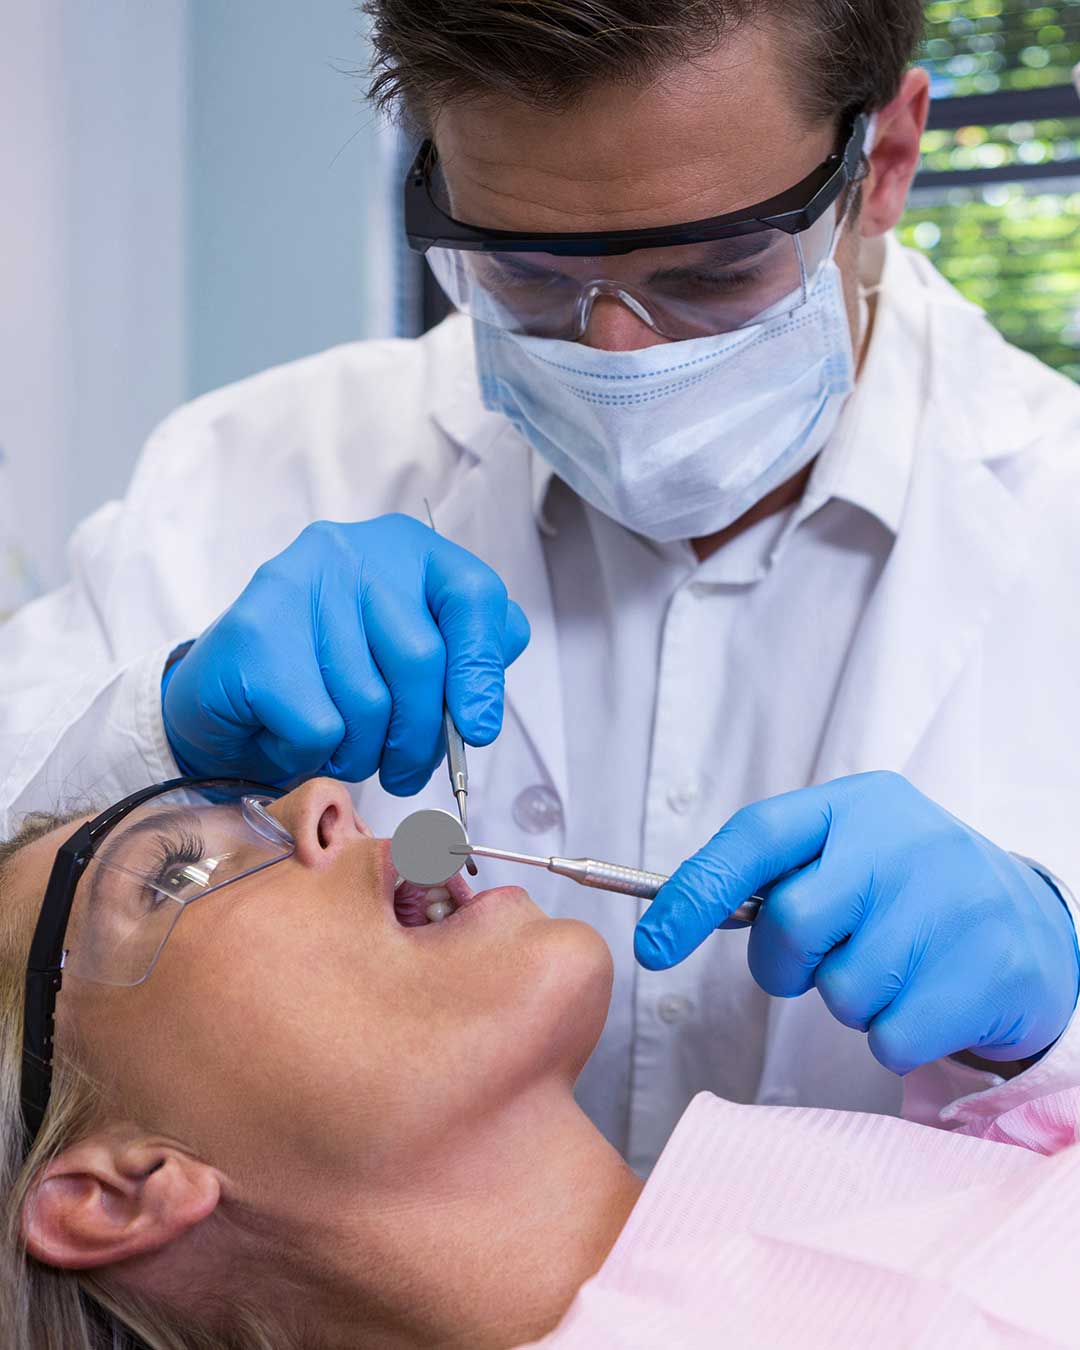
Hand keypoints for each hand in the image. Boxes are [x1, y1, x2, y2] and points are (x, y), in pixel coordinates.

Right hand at [162, 515, 529, 791]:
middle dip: (419, 736)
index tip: (478, 729)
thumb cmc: (330, 680)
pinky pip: (319, 724)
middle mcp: (349, 551)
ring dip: (360, 750)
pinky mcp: (255, 632)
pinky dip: (313, 753)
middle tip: (405, 770)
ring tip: (337, 743)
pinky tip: (290, 736)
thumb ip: (463, 663)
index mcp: (404, 549)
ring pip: (368, 701)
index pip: (474, 597)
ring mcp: (296, 583)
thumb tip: (484, 708)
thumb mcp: (405, 661)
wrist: (225, 698)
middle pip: (421, 659)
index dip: (482, 671)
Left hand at [635, 772, 1079, 1073]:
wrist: (1029, 926)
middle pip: (791, 923)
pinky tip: (924, 1001)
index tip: (652, 946)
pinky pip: (890, 1037)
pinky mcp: (989, 970)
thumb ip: (776, 873)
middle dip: (785, 965)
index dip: (693, 893)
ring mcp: (953, 902)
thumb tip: (672, 917)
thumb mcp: (848, 854)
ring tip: (889, 971)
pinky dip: (892, 1036)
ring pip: (842, 990)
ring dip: (848, 1001)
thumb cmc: (906, 894)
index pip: (756, 837)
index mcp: (857, 805)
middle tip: (818, 962)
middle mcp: (906, 841)